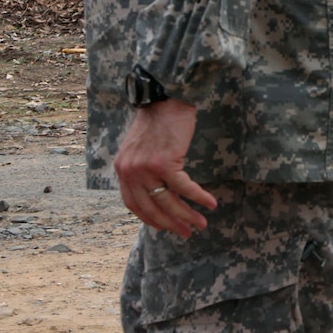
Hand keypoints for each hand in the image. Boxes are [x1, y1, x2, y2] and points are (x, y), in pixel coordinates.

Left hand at [112, 98, 216, 237]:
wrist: (164, 99)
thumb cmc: (157, 121)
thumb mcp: (140, 148)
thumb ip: (143, 169)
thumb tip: (158, 190)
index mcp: (123, 170)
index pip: (133, 204)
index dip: (150, 219)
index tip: (165, 227)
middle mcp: (130, 172)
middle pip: (151, 208)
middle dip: (170, 224)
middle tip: (187, 233)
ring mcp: (146, 168)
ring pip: (168, 201)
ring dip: (186, 216)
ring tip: (201, 223)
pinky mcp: (164, 162)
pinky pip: (184, 187)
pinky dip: (198, 197)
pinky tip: (210, 203)